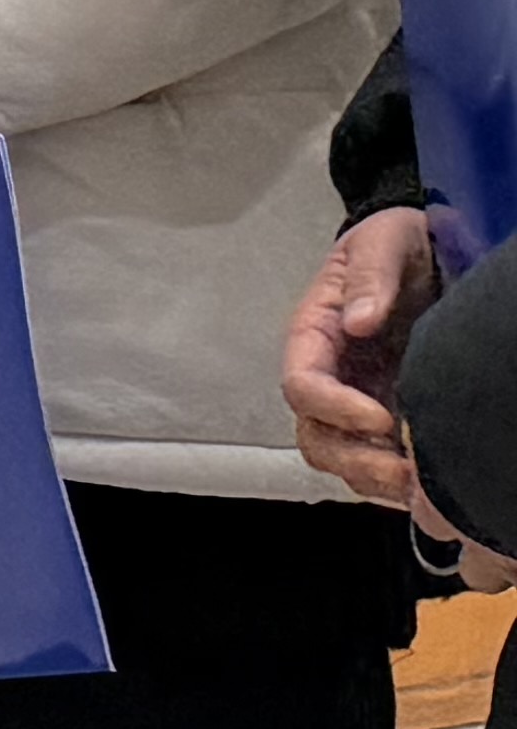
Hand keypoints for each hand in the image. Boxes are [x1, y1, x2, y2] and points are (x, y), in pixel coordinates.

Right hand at [282, 207, 441, 514]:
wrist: (424, 251)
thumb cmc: (394, 242)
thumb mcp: (383, 242)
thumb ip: (369, 276)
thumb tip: (356, 320)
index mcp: (314, 334)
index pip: (302, 384)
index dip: (334, 408)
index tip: (382, 418)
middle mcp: (328, 375)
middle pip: (315, 435)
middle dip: (354, 460)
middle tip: (402, 470)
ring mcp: (355, 399)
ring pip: (341, 457)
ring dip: (374, 478)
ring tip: (419, 485)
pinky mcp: (385, 415)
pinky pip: (375, 460)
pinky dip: (394, 481)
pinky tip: (426, 482)